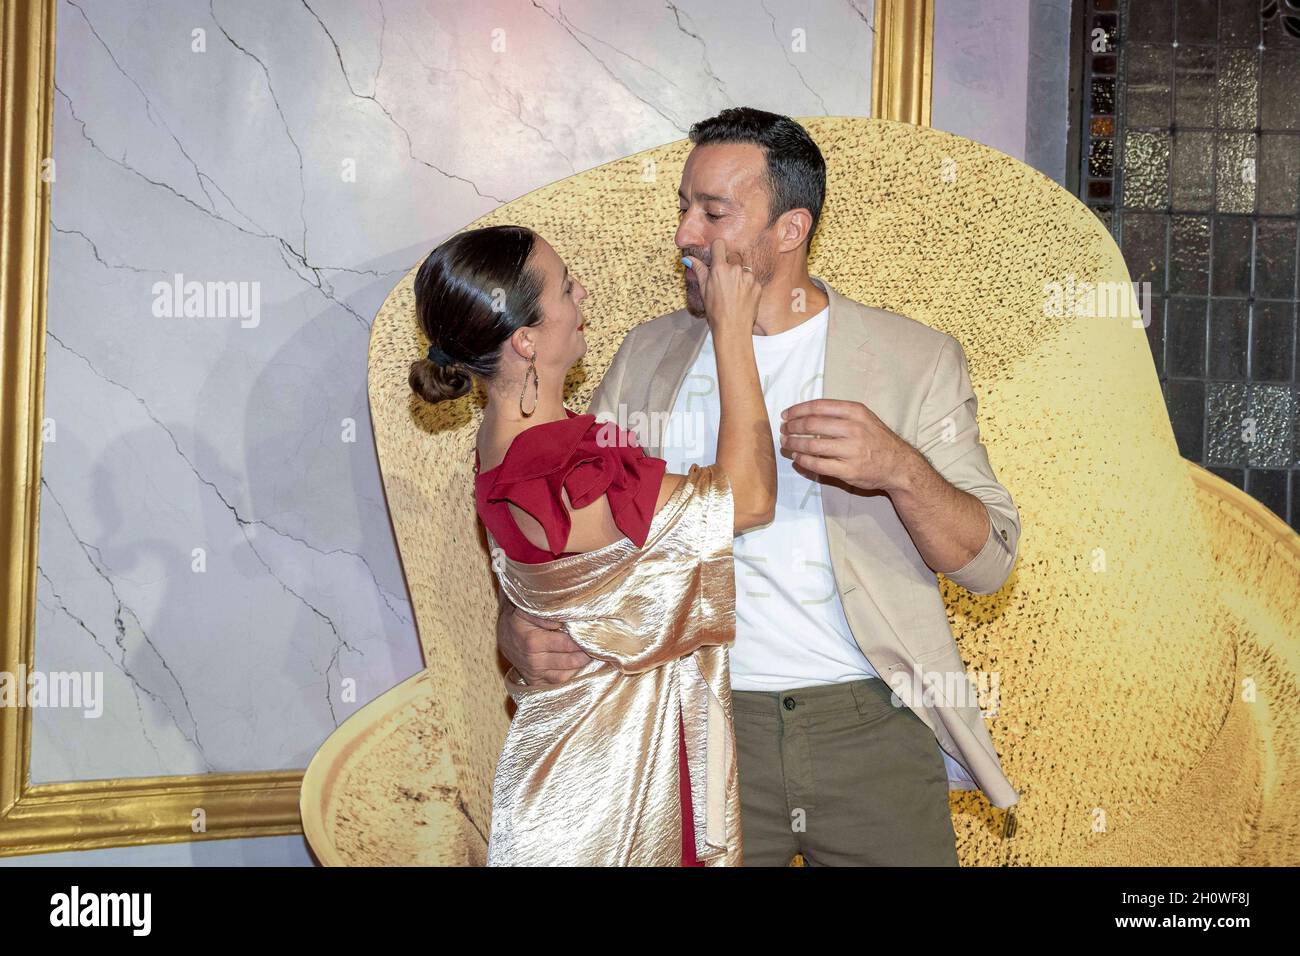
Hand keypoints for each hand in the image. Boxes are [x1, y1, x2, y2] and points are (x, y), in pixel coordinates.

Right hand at [496, 604, 592, 685]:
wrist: (504, 636)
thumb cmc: (520, 621)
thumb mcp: (527, 611)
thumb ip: (543, 615)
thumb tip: (561, 622)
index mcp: (533, 642)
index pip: (567, 644)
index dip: (583, 641)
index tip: (596, 636)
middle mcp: (534, 661)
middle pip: (570, 661)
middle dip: (587, 654)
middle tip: (598, 647)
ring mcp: (535, 674)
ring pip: (565, 675)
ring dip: (580, 667)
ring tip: (591, 656)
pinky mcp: (535, 682)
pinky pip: (557, 684)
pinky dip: (569, 677)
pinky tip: (578, 667)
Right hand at [688, 238, 759, 337]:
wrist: (733, 329)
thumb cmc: (716, 312)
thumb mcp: (704, 290)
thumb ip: (699, 271)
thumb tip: (688, 259)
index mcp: (720, 269)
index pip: (719, 244)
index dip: (717, 249)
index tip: (717, 256)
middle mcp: (735, 269)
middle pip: (733, 257)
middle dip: (729, 265)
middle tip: (724, 282)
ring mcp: (748, 277)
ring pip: (743, 269)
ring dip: (739, 276)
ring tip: (734, 293)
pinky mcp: (757, 285)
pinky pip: (752, 280)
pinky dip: (747, 286)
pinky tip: (742, 298)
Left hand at [779, 398, 917, 492]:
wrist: (899, 464)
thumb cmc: (877, 439)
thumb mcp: (864, 417)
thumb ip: (839, 413)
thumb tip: (805, 413)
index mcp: (855, 412)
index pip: (818, 406)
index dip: (797, 410)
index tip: (786, 415)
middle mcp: (853, 429)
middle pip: (811, 424)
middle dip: (792, 427)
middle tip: (784, 430)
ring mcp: (851, 450)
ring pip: (812, 445)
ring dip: (794, 444)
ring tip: (786, 444)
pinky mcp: (848, 470)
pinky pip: (818, 464)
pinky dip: (803, 460)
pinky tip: (797, 458)